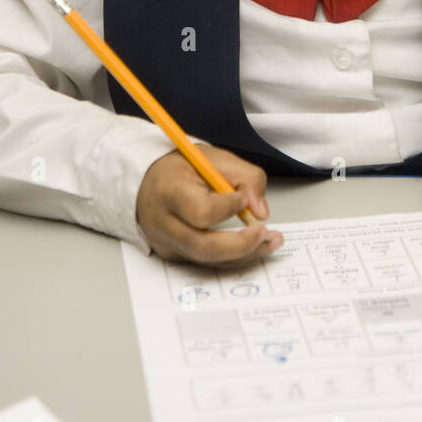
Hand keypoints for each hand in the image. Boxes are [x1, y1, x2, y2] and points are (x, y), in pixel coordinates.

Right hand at [136, 145, 283, 264]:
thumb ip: (246, 177)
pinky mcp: (174, 255)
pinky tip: (254, 246)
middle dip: (241, 245)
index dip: (227, 208)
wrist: (149, 182)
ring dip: (245, 255)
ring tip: (271, 242)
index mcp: (169, 192)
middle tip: (267, 234)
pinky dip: (234, 257)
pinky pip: (207, 262)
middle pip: (203, 247)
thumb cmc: (181, 169)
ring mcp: (167, 244)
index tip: (242, 198)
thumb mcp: (215, 159)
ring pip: (208, 261)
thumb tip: (260, 211)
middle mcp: (163, 223)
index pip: (200, 212)